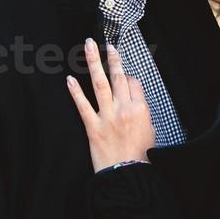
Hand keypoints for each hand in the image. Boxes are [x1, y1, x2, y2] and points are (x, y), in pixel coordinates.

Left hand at [66, 39, 154, 171]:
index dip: (128, 78)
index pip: (133, 83)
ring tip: (89, 47)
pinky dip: (76, 92)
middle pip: (118, 77)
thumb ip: (141, 112)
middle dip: (113, 58)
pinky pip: (82, 105)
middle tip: (108, 44)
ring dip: (94, 63)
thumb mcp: (149, 130)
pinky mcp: (92, 127)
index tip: (123, 76)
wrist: (127, 175)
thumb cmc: (140, 156)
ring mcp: (107, 116)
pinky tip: (70, 79)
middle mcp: (124, 109)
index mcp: (140, 109)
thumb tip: (132, 100)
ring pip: (100, 83)